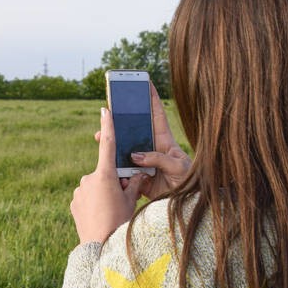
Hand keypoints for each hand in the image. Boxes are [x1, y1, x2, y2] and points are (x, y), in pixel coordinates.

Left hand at [71, 107, 145, 243]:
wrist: (99, 248)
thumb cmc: (120, 223)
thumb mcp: (131, 202)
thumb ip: (135, 183)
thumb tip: (138, 173)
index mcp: (105, 175)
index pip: (107, 145)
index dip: (107, 126)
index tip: (104, 110)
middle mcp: (88, 179)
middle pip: (105, 174)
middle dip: (114, 182)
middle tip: (123, 200)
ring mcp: (79, 190)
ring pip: (95, 186)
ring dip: (104, 193)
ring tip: (111, 212)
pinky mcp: (73, 202)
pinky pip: (86, 196)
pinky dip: (94, 202)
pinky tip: (100, 215)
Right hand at [94, 84, 190, 198]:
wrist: (184, 204)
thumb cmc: (188, 182)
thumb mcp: (178, 166)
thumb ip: (158, 158)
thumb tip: (135, 155)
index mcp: (164, 141)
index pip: (157, 115)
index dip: (152, 98)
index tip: (146, 82)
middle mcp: (152, 149)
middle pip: (134, 130)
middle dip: (121, 121)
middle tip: (108, 112)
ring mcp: (144, 162)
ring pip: (125, 149)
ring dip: (112, 144)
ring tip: (99, 137)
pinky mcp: (138, 177)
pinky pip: (123, 171)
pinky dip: (115, 169)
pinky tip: (108, 164)